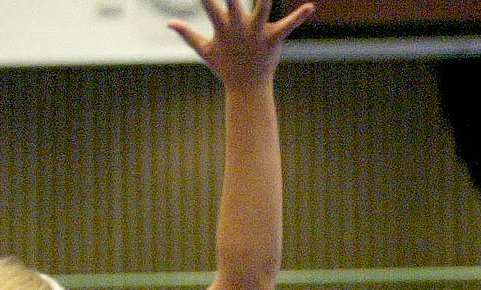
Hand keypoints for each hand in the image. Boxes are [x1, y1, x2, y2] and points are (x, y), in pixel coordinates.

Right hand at [171, 0, 315, 89]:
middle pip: (233, 2)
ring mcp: (256, 34)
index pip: (208, 3)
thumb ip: (187, 34)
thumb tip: (170, 23)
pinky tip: (310, 7)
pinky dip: (299, 17)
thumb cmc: (226, 68)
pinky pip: (287, 26)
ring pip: (262, 9)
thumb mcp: (204, 50)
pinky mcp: (273, 40)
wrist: (247, 89)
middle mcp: (238, 28)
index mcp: (221, 27)